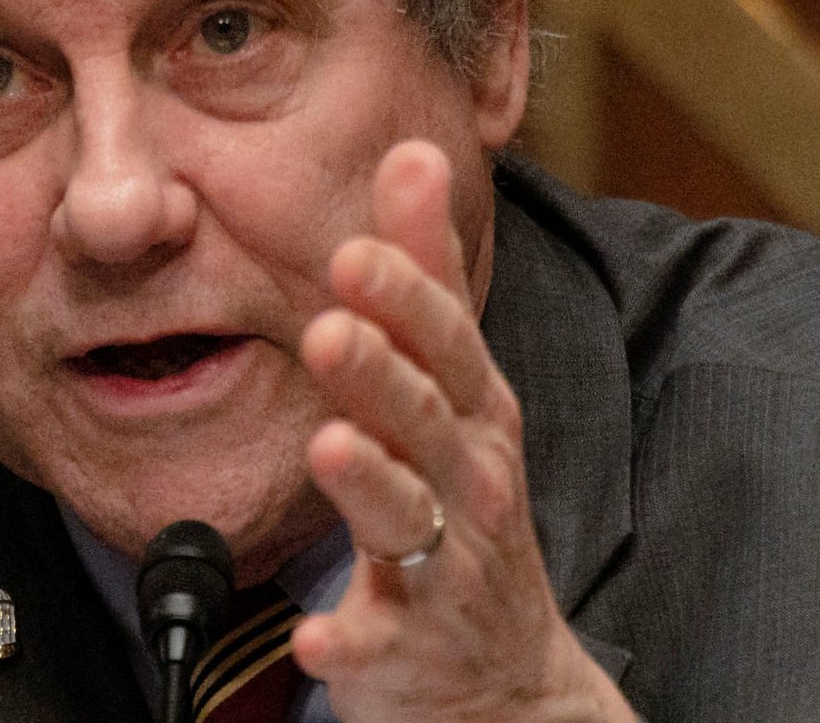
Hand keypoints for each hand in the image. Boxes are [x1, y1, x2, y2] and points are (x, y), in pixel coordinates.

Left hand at [292, 141, 633, 722]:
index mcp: (472, 414)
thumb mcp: (455, 386)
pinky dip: (348, 640)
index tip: (354, 252)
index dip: (405, 299)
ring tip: (330, 447)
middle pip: (425, 420)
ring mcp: (443, 570)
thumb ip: (425, 274)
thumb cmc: (463, 504)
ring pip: (408, 519)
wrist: (506, 683)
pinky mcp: (407, 648)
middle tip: (329, 327)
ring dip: (370, 484)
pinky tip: (313, 637)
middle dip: (383, 372)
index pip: (445, 344)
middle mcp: (467, 485)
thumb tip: (414, 149)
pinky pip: (376, 642)